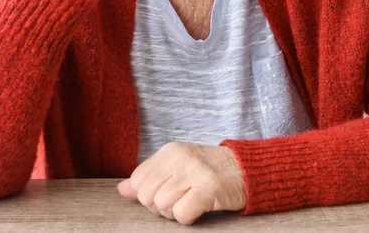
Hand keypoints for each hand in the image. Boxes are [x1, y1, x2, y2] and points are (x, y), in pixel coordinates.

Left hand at [117, 142, 245, 224]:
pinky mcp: (209, 187)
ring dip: (175, 213)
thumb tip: (121, 189)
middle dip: (160, 207)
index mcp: (168, 151)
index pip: (137, 181)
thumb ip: (150, 177)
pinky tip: (200, 207)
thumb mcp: (177, 168)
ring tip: (191, 202)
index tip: (167, 194)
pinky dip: (188, 217)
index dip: (148, 196)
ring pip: (162, 206)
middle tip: (180, 201)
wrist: (246, 169)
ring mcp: (194, 171)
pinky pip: (181, 213)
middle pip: (146, 196)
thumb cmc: (208, 171)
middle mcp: (179, 157)